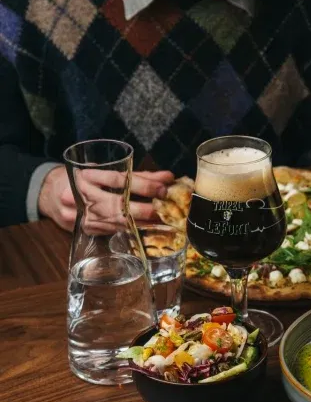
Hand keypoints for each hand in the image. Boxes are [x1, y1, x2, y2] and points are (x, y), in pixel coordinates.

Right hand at [38, 166, 173, 231]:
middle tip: (167, 207)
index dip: (144, 184)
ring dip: (145, 222)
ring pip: (119, 222)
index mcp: (86, 177)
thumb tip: (167, 178)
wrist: (52, 194)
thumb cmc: (84, 178)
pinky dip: (134, 229)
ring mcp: (83, 218)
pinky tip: (150, 227)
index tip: (164, 185)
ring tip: (165, 219)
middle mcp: (82, 198)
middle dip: (147, 208)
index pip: (118, 181)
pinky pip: (115, 231)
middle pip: (119, 205)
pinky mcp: (87, 231)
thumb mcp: (105, 170)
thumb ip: (136, 175)